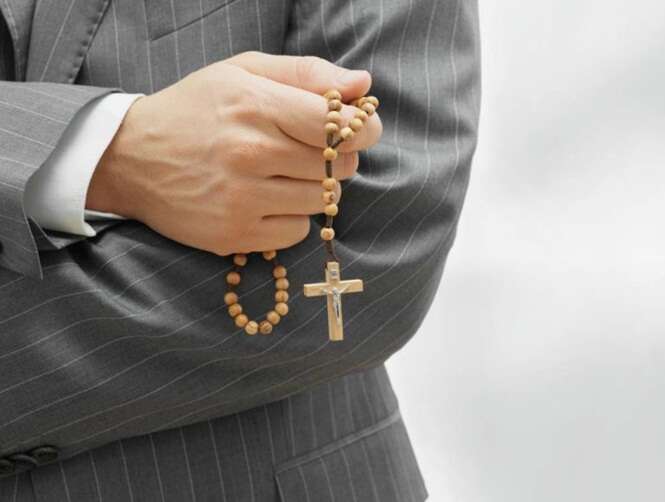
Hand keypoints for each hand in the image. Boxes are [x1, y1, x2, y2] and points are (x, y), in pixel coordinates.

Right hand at [86, 52, 382, 255]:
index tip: (358, 129)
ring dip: (314, 188)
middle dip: (336, 157)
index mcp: (256, 106)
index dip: (361, 129)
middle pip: (337, 166)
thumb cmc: (194, 109)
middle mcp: (250, 154)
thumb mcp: (243, 73)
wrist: (130, 157)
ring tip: (283, 174)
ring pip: (321, 201)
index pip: (340, 126)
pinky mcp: (234, 234)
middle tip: (310, 150)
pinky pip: (297, 232)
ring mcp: (241, 199)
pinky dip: (292, 218)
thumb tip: (363, 85)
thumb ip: (306, 74)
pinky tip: (268, 200)